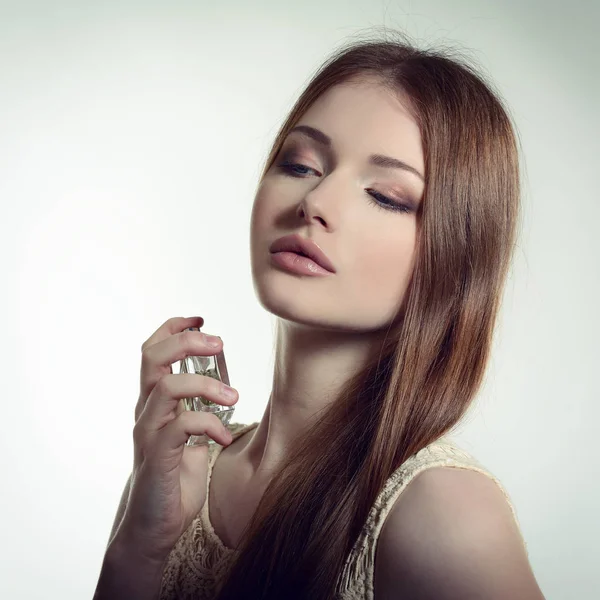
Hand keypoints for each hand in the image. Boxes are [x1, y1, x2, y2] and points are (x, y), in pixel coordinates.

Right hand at [116, 316, 238, 563]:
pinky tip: (225, 438)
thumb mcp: (191, 435)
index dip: (174, 328)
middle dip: (187, 341)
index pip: (152, 351)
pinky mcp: (156, 456)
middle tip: (219, 343)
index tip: (200, 319)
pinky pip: (180, 426)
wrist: (156, 525)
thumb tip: (226, 388)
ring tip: (234, 397)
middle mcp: (146, 410)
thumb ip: (200, 410)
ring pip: (166, 387)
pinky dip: (209, 424)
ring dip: (206, 384)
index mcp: (154, 401)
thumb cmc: (175, 477)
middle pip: (152, 357)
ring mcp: (147, 432)